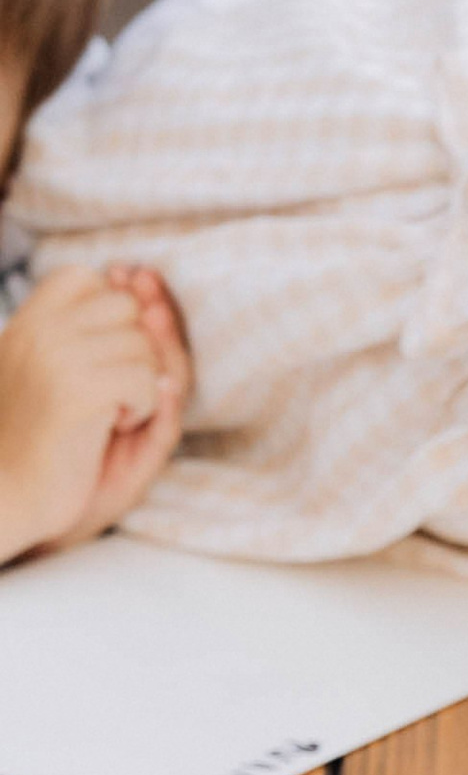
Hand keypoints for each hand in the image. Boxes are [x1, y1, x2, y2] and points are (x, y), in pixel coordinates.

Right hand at [0, 265, 189, 560]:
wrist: (6, 495)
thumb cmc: (39, 439)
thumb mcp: (61, 371)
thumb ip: (94, 329)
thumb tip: (142, 284)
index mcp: (27, 320)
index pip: (88, 279)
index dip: (111, 320)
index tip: (98, 362)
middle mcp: (38, 328)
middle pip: (128, 308)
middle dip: (135, 354)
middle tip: (107, 394)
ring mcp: (56, 355)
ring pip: (143, 346)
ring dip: (140, 388)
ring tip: (104, 415)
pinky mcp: (78, 392)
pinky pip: (146, 380)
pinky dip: (142, 410)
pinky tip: (110, 428)